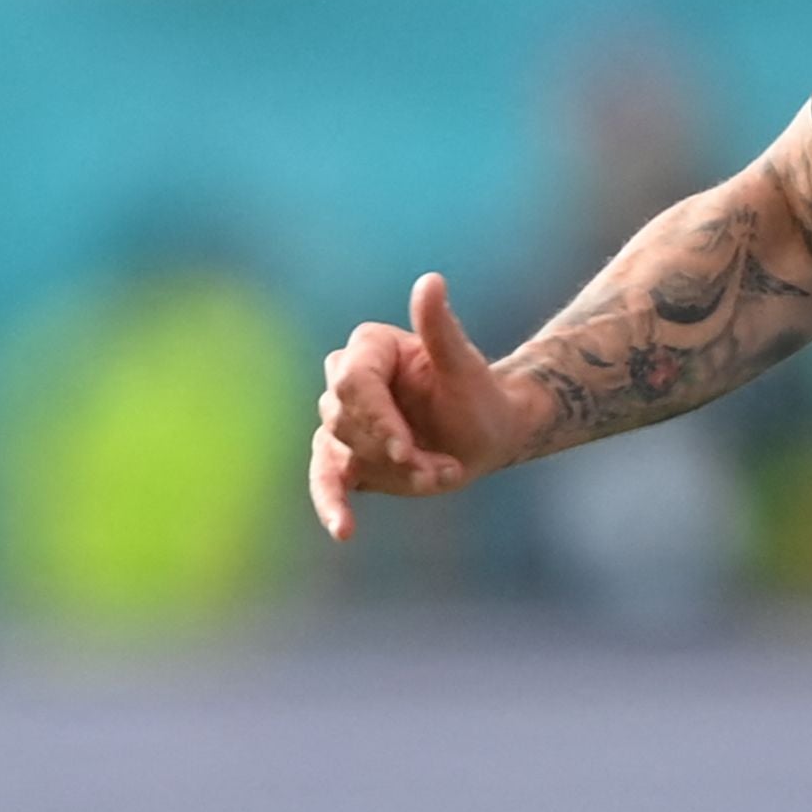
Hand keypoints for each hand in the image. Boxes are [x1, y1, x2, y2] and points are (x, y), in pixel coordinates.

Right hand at [309, 272, 535, 539]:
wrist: (487, 435)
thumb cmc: (479, 395)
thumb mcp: (465, 366)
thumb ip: (440, 329)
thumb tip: (431, 281)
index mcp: (371, 347)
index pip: (353, 381)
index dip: (377, 418)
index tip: (406, 449)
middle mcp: (348, 379)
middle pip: (344, 418)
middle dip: (390, 449)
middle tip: (439, 469)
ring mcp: (343, 420)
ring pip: (341, 449)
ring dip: (391, 473)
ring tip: (439, 477)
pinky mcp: (345, 457)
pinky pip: (325, 479)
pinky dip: (331, 504)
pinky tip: (344, 530)